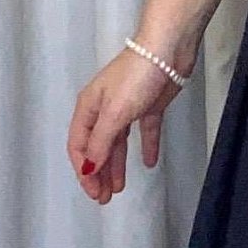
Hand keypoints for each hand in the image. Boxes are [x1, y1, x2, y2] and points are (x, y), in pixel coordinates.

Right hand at [68, 42, 193, 202]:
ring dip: (116, 165)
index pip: (79, 146)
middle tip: (105, 198)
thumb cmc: (136, 77)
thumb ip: (101, 143)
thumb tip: (88, 170)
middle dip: (98, 173)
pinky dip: (145, 147)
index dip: (84, 171)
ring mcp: (126, 107)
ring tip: (120, 188)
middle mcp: (104, 109)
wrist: (168, 49)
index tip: (93, 192)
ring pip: (117, 143)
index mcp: (89, 108)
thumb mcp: (115, 113)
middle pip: (97, 147)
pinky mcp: (148, 105)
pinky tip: (148, 163)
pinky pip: (144, 131)